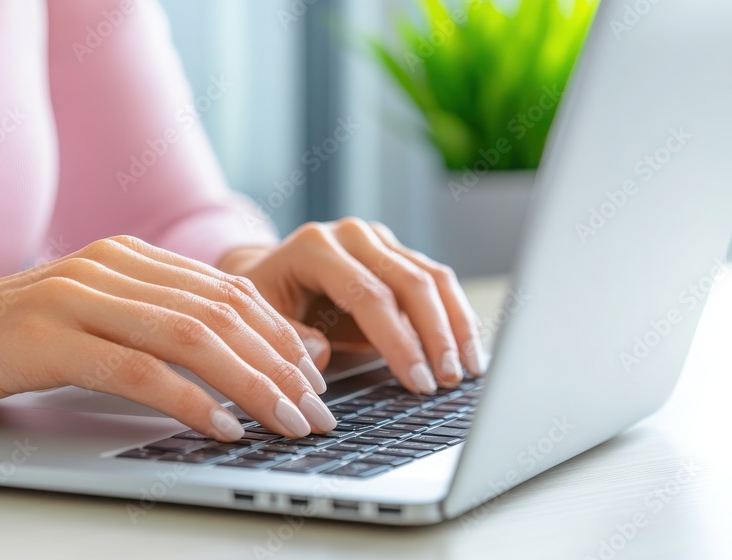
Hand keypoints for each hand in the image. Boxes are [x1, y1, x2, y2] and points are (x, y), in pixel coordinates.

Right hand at [0, 236, 336, 440]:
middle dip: (281, 364)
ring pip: (191, 335)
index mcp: (123, 258)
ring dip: (252, 383)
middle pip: (220, 311)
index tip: (316, 377)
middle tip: (317, 412)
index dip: (279, 334)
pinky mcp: (43, 338)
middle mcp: (107, 266)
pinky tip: (222, 427)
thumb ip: (147, 329)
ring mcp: (74, 296)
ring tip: (288, 423)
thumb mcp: (82, 326)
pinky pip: (137, 368)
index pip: (226, 290)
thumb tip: (225, 366)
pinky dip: (189, 399)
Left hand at [218, 218, 486, 393]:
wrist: (269, 272)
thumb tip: (321, 355)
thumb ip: (289, 337)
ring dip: (456, 326)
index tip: (417, 382)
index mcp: (316, 247)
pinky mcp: (397, 252)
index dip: (397, 341)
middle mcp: (353, 235)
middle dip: (435, 336)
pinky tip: (470, 347)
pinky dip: (456, 315)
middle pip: (410, 282)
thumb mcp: (261, 320)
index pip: (369, 294)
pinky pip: (437, 281)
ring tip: (470, 370)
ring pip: (433, 277)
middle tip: (449, 380)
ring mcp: (379, 240)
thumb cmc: (266, 300)